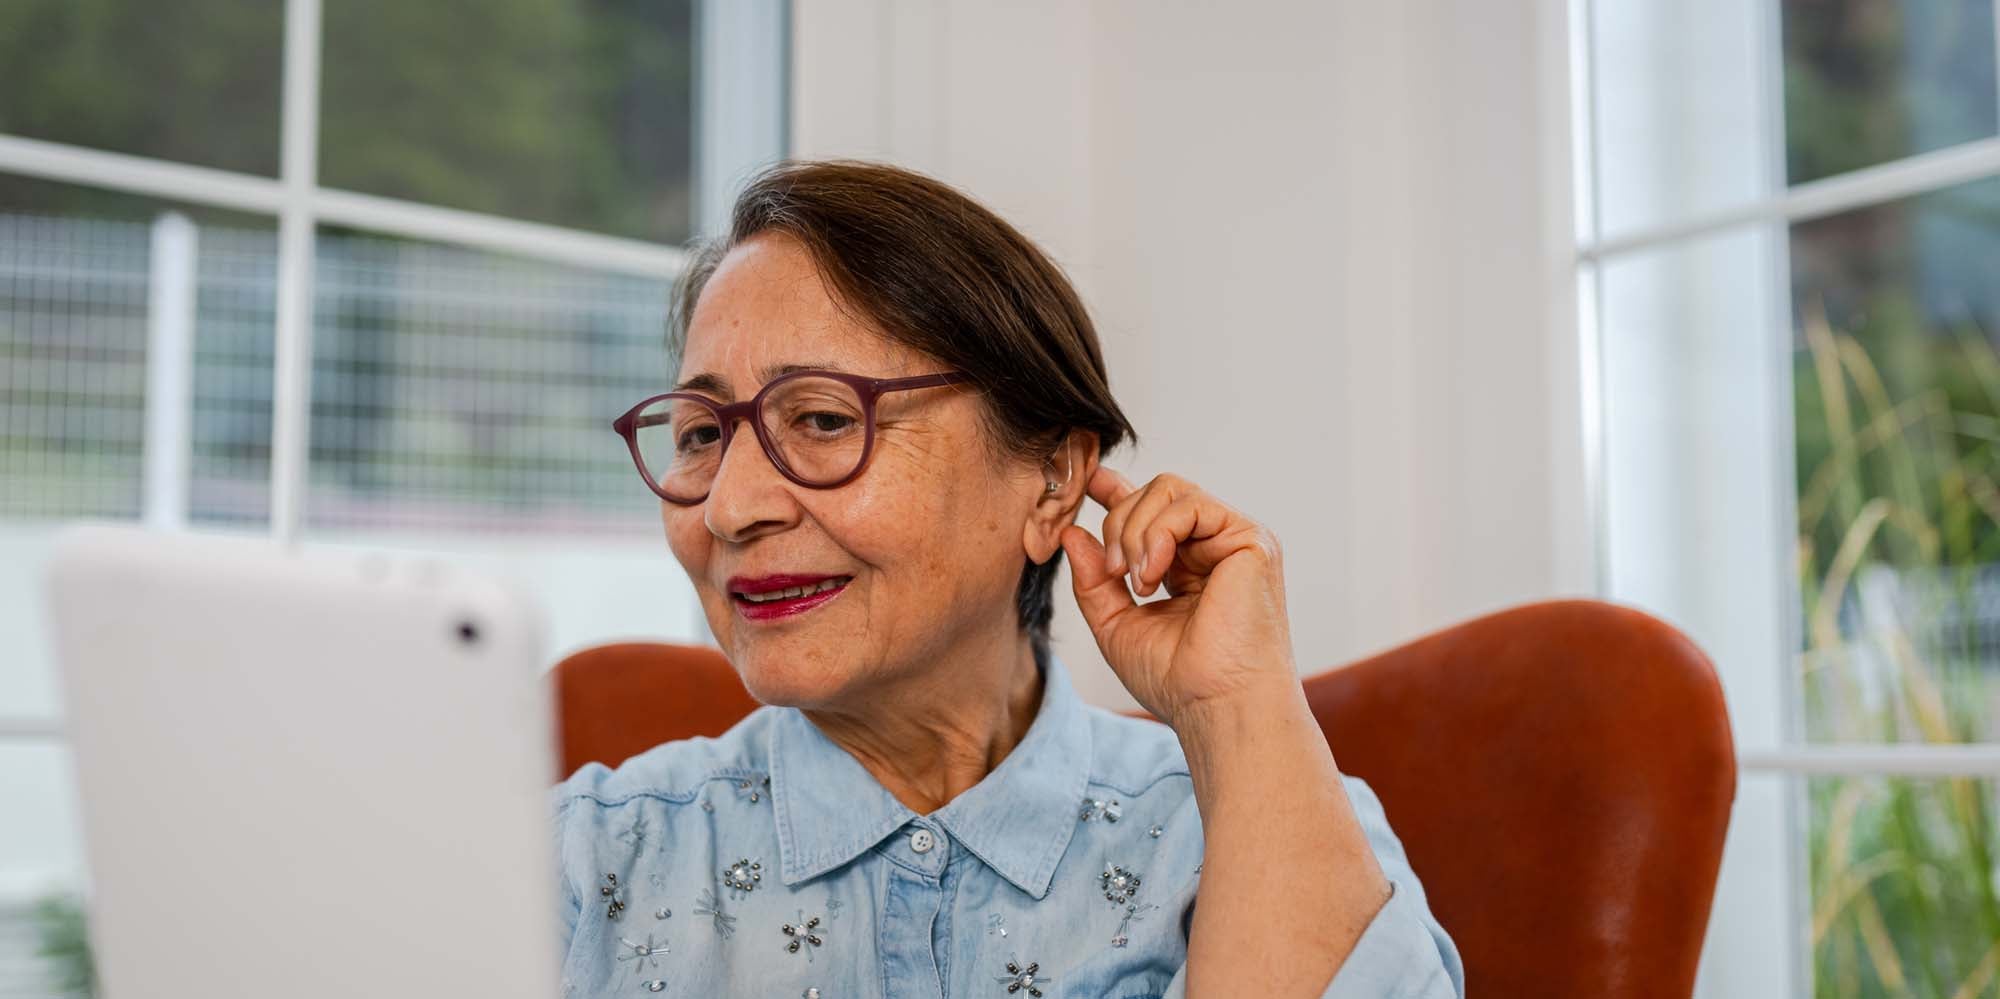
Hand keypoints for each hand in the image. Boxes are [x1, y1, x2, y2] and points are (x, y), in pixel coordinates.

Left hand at [1059, 467, 1299, 726]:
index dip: (1118, 492)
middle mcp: (1214, 547)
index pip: (1153, 512)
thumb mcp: (1117, 625)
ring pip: (1168, 490)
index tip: (1087, 482)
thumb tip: (1073, 534)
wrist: (1216, 706)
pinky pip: (1190, 504)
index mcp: (1187, 566)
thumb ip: (1095, 580)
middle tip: (1113, 573)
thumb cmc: (1177, 680)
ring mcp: (1234, 540)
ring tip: (1136, 582)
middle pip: (1154, 493)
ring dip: (1134, 532)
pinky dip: (1158, 534)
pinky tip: (1153, 576)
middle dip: (1117, 525)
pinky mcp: (1250, 539)